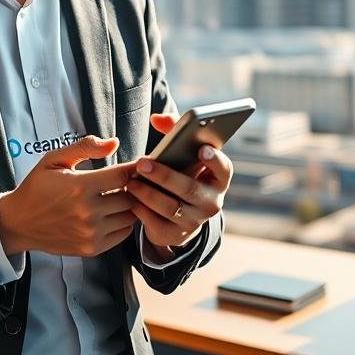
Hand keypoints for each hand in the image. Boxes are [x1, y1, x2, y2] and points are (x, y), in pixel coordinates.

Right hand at [0, 135, 138, 257]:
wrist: (19, 222)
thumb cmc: (37, 187)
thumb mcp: (54, 160)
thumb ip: (85, 147)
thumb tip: (114, 143)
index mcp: (80, 187)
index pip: (123, 176)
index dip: (134, 169)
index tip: (139, 165)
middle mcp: (88, 212)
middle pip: (131, 197)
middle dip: (133, 187)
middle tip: (129, 181)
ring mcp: (91, 233)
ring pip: (130, 217)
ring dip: (130, 205)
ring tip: (121, 196)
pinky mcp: (92, 248)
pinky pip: (123, 234)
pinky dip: (123, 222)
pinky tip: (113, 212)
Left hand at [128, 114, 232, 253]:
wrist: (178, 218)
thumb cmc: (181, 175)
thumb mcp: (183, 156)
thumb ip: (173, 131)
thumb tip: (156, 118)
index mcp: (218, 180)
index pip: (224, 169)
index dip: (215, 160)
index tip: (201, 149)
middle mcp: (211, 203)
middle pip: (189, 189)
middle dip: (164, 175)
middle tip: (142, 163)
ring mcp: (195, 222)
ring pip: (170, 208)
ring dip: (147, 193)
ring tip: (131, 182)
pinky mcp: (175, 235)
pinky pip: (155, 223)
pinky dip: (141, 209)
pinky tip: (130, 198)